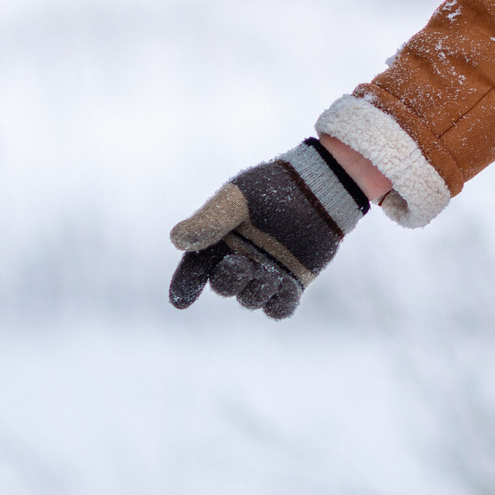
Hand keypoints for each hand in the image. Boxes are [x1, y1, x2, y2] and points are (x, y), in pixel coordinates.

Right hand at [168, 138, 367, 319]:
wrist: (318, 187)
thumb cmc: (273, 186)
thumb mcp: (236, 200)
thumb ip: (209, 221)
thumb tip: (176, 240)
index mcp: (221, 238)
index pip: (196, 267)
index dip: (186, 285)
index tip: (181, 301)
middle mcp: (241, 258)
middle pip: (224, 285)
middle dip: (229, 280)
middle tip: (243, 263)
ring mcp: (267, 273)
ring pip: (251, 299)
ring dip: (256, 289)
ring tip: (270, 269)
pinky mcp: (293, 282)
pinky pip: (280, 308)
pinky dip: (279, 303)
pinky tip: (285, 283)